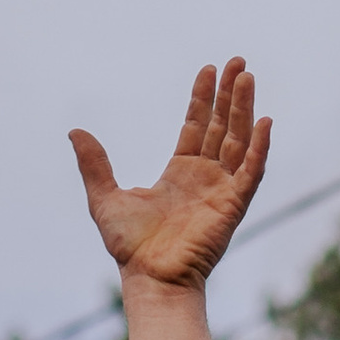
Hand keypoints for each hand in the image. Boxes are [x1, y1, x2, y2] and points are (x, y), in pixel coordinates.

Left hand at [69, 60, 271, 339]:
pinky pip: (251, 171)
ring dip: (244, 109)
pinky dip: (259, 148)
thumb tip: (75, 131)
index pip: (196, 126)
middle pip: (221, 126)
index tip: (208, 69)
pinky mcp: (233, 206)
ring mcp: (222, 190)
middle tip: (238, 61)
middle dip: (229, 94)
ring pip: (238, 140)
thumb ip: (95, 164)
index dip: (202, 98)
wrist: (149, 277)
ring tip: (247, 76)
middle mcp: (205, 178)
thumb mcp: (105, 197)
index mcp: (179, 173)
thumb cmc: (130, 247)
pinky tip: (264, 121)